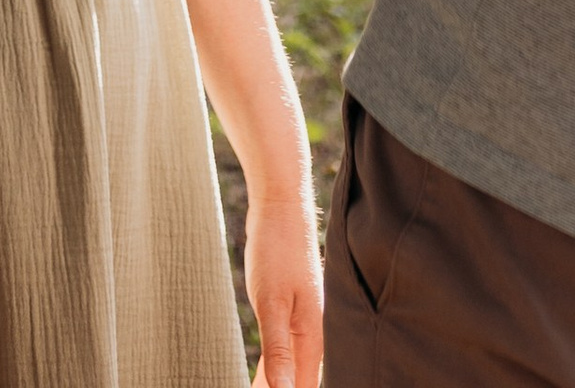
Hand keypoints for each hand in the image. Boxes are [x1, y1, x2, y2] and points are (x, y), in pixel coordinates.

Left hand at [245, 177, 324, 387]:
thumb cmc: (276, 250)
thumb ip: (278, 352)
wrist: (282, 205)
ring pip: (292, 370)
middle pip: (300, 383)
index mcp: (313, 337)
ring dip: (276, 386)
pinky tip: (261, 377)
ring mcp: (303, 323)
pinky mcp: (291, 312)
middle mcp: (313, 334)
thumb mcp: (271, 303)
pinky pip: (284, 352)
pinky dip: (273, 369)